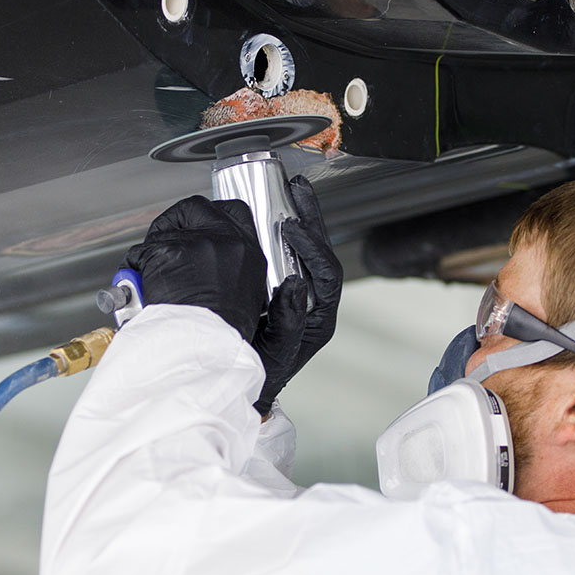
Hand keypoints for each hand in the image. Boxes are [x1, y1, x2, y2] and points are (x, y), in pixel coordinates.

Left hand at [124, 196, 267, 343]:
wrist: (205, 352)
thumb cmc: (226, 340)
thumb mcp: (256, 306)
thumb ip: (245, 279)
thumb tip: (253, 275)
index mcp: (251, 254)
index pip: (234, 212)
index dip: (211, 215)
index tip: (199, 225)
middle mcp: (227, 241)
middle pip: (196, 207)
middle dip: (178, 219)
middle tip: (168, 239)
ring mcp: (197, 244)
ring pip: (163, 230)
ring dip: (153, 250)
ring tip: (154, 275)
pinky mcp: (168, 252)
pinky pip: (141, 251)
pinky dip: (136, 268)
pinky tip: (144, 286)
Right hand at [251, 176, 342, 413]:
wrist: (247, 385)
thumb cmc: (262, 374)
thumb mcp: (276, 352)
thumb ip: (288, 321)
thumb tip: (296, 285)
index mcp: (319, 316)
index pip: (327, 273)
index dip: (313, 248)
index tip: (291, 228)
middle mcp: (315, 301)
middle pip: (321, 252)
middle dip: (312, 218)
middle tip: (298, 190)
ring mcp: (301, 293)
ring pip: (307, 250)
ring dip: (300, 219)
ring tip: (289, 192)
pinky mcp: (284, 288)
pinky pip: (289, 256)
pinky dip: (282, 233)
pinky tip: (270, 215)